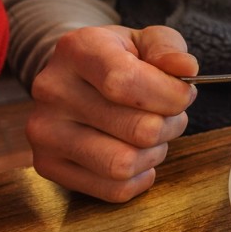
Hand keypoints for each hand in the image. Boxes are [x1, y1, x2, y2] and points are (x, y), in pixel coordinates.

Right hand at [26, 25, 198, 201]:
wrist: (74, 77)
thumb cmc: (119, 60)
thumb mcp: (146, 41)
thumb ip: (169, 49)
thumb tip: (186, 69)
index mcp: (78, 50)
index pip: (125, 82)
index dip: (170, 95)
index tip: (182, 94)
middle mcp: (53, 90)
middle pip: (138, 130)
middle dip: (170, 126)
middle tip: (167, 116)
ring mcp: (45, 132)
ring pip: (124, 165)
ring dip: (154, 154)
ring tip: (150, 136)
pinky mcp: (47, 165)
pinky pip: (114, 190)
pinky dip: (139, 177)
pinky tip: (135, 155)